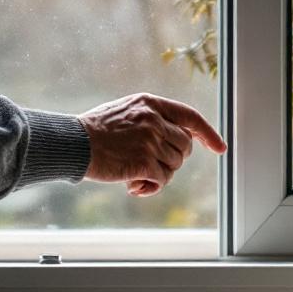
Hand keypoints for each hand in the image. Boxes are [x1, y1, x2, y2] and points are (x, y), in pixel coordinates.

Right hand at [78, 92, 226, 196]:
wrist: (72, 143)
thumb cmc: (95, 131)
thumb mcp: (126, 111)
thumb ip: (152, 119)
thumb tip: (180, 139)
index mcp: (151, 104)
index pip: (190, 117)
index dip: (208, 133)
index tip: (220, 147)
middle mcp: (154, 120)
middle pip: (184, 148)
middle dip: (173, 160)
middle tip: (153, 167)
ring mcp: (150, 140)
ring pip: (174, 166)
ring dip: (158, 175)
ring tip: (137, 176)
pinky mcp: (144, 161)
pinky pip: (161, 180)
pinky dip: (150, 187)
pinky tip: (133, 187)